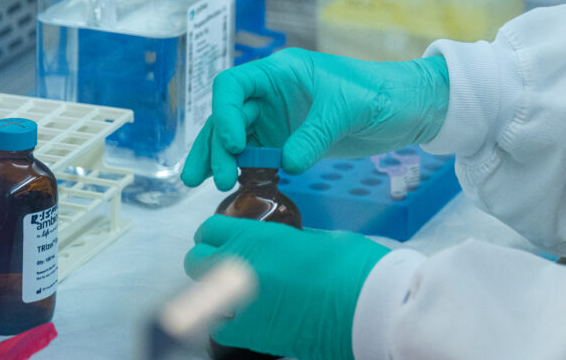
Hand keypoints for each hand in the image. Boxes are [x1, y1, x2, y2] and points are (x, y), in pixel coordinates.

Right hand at [181, 48, 449, 189]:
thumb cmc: (380, 94)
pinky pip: (258, 155)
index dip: (224, 113)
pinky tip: (235, 187)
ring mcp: (280, 119)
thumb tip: (287, 164)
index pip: (234, 86)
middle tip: (212, 178)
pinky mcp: (290, 141)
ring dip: (221, 159)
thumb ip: (315, 135)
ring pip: (237, 138)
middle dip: (215, 145)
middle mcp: (273, 94)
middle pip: (229, 116)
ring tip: (207, 185)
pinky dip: (244, 170)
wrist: (410, 108)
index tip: (234, 144)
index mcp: (282, 72)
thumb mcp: (347, 110)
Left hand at [184, 216, 388, 359]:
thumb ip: (292, 242)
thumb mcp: (322, 240)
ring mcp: (242, 305)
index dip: (215, 233)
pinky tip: (245, 318)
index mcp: (260, 238)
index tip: (223, 237)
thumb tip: (284, 248)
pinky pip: (221, 327)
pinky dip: (228, 322)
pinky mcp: (251, 335)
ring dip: (213, 291)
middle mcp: (241, 269)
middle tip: (225, 263)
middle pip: (196, 261)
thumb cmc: (355, 267)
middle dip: (207, 261)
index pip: (211, 230)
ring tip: (235, 293)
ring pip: (201, 296)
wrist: (369, 308)